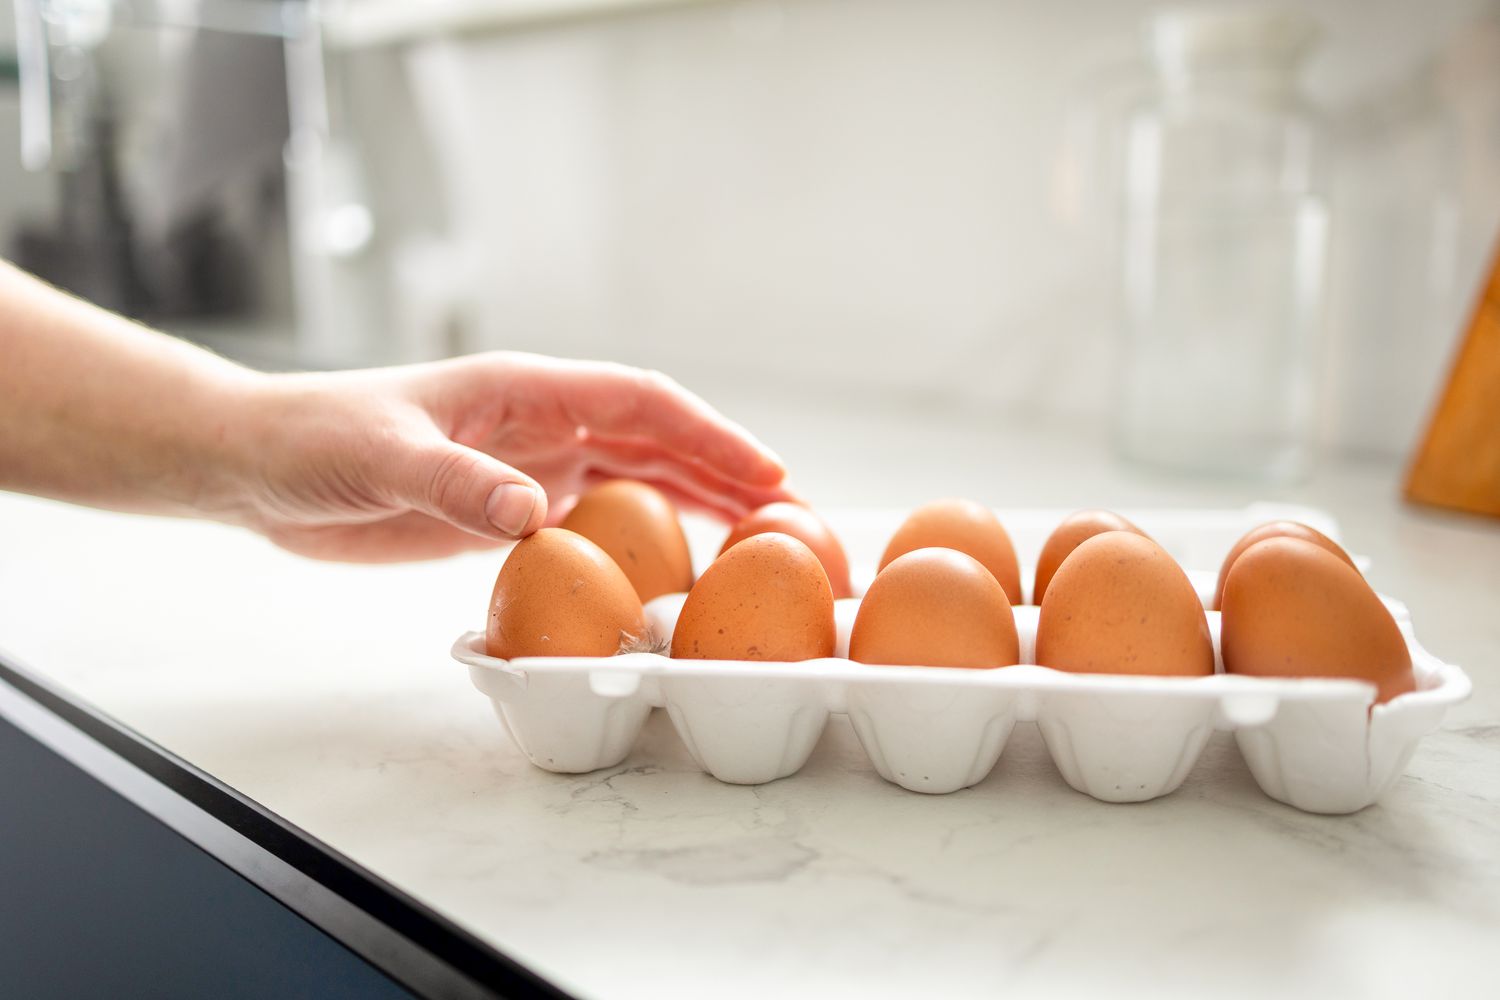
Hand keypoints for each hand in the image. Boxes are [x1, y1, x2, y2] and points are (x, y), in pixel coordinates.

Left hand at [232, 352, 791, 561]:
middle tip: (791, 514)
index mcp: (524, 390)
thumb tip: (534, 514)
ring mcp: (526, 465)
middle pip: (656, 441)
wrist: (261, 466)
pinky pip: (593, 519)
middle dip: (726, 471)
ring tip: (756, 537)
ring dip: (696, 503)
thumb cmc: (315, 440)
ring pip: (635, 479)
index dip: (710, 435)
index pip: (641, 403)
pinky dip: (640, 537)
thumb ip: (458, 483)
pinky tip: (671, 564)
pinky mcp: (504, 507)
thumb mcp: (384, 458)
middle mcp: (539, 423)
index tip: (767, 473)